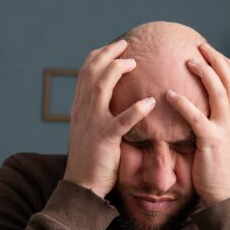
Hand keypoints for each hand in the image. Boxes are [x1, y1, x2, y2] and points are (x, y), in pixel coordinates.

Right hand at [64, 39, 155, 198]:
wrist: (81, 185)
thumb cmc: (91, 159)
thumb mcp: (89, 130)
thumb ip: (97, 113)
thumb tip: (112, 100)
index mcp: (79, 108)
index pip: (84, 72)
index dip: (99, 55)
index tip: (115, 47)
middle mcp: (83, 111)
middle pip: (91, 71)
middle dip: (108, 53)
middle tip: (125, 44)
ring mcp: (92, 123)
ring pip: (101, 87)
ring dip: (117, 70)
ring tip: (134, 63)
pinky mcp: (104, 139)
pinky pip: (121, 121)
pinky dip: (136, 109)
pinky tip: (150, 102)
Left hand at [166, 42, 229, 205]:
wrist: (224, 194)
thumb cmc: (215, 169)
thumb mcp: (218, 140)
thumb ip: (210, 122)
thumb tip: (195, 109)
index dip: (222, 62)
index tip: (208, 48)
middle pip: (229, 80)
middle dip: (215, 59)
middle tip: (200, 45)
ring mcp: (224, 129)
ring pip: (218, 92)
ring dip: (204, 73)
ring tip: (188, 61)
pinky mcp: (211, 141)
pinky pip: (196, 117)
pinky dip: (183, 103)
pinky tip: (168, 94)